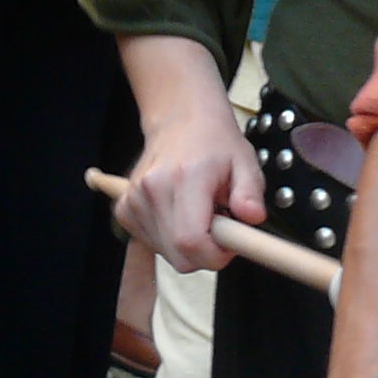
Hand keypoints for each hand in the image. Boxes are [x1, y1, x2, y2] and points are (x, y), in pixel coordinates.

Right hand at [118, 104, 265, 270]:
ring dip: (189, 244)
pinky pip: (152, 244)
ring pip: (167, 254)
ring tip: (200, 212)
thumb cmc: (214, 142)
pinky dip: (170, 239)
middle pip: (179, 256)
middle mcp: (153, 190)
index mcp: (185, 178)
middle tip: (221, 225)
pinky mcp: (124, 210)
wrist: (179, 121)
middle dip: (206, 253)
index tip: (232, 244)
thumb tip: (253, 218)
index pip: (191, 241)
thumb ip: (251, 192)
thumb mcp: (245, 161)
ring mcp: (134, 201)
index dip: (215, 255)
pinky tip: (181, 214)